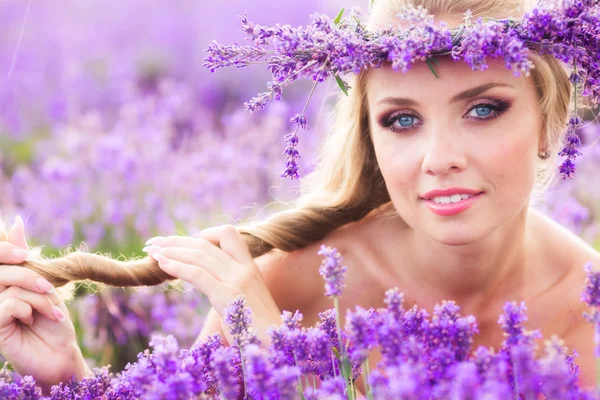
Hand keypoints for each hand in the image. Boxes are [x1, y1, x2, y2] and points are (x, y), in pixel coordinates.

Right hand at [0, 216, 89, 392]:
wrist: (61, 353)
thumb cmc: (52, 321)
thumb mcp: (43, 285)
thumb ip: (25, 258)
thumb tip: (13, 222)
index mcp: (2, 285)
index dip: (5, 247)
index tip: (25, 254)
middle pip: (3, 270)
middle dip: (31, 276)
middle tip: (50, 290)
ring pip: (10, 286)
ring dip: (38, 296)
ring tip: (50, 311)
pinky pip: (9, 304)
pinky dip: (30, 309)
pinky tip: (34, 322)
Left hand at [143, 225, 280, 345]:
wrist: (276, 347)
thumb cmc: (259, 332)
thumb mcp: (246, 303)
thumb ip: (231, 289)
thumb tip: (211, 287)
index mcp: (251, 268)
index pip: (230, 234)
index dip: (206, 234)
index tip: (186, 243)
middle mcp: (245, 269)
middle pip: (206, 244)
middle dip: (176, 241)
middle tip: (154, 243)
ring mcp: (238, 280)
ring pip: (199, 255)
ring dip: (171, 250)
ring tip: (151, 252)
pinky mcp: (228, 295)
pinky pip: (197, 274)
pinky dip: (176, 266)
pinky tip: (162, 265)